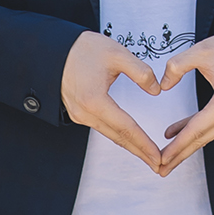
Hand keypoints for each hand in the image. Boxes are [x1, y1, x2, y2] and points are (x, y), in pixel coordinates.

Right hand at [60, 31, 164, 171]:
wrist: (54, 49)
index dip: (144, 143)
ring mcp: (79, 115)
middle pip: (118, 137)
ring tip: (148, 154)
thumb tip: (156, 90)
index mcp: (95, 100)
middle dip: (139, 152)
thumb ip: (140, 71)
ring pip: (109, 134)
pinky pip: (102, 128)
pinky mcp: (78, 113)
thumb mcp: (117, 53)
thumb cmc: (83, 49)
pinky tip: (128, 139)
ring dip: (129, 145)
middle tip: (158, 165)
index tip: (157, 156)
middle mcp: (85, 113)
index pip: (126, 127)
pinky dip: (117, 136)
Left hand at [155, 33, 213, 173]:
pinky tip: (176, 133)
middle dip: (180, 155)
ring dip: (186, 146)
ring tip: (167, 158)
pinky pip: (212, 126)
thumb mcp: (203, 50)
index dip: (177, 145)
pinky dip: (195, 131)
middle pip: (202, 139)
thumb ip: (178, 65)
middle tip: (160, 170)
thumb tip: (163, 85)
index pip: (196, 129)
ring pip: (207, 135)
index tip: (162, 158)